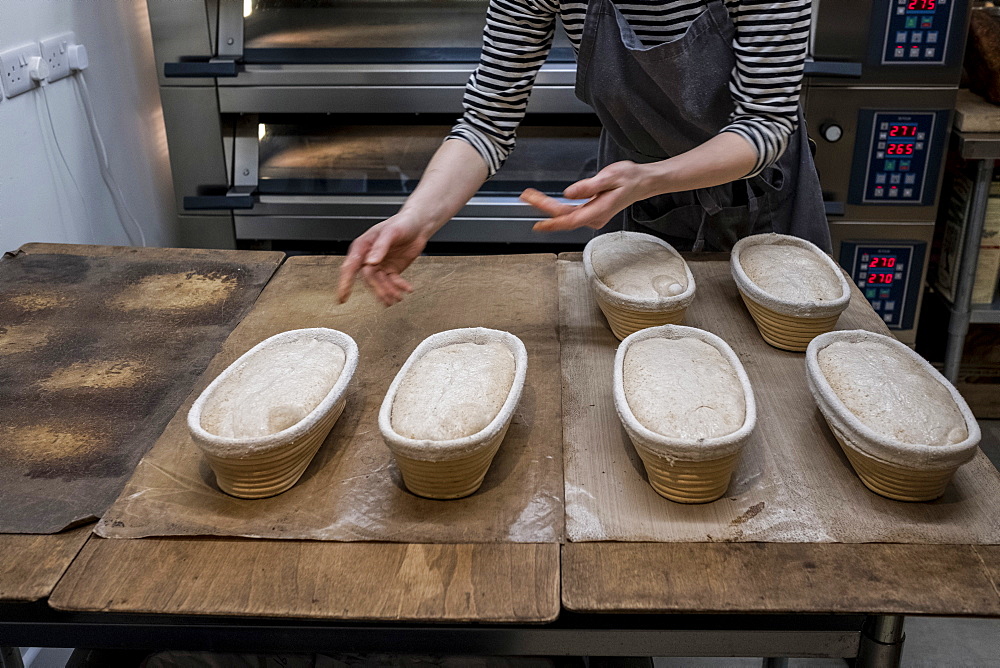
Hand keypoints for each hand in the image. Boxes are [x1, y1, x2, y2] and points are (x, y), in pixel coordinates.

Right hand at [337, 214, 427, 305]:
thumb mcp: (390, 232)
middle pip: (368, 278)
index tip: (342, 298)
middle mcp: (368, 257)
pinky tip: (407, 289)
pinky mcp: (391, 269)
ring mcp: (380, 264)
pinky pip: (392, 282)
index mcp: (362, 246)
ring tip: (398, 297)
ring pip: (379, 283)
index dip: (345, 283)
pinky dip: (399, 287)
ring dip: (388, 291)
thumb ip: (380, 247)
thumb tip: (370, 262)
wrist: (418, 225)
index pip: (350, 267)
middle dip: (378, 289)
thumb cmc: (402, 223)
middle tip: (388, 297)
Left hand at [522, 161, 653, 232]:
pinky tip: (546, 202)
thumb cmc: (629, 178)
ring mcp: (593, 216)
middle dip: (543, 207)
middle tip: (526, 196)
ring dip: (547, 207)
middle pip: (564, 217)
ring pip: (566, 215)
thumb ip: (588, 186)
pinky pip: (570, 212)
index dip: (553, 223)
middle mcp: (595, 217)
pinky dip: (557, 207)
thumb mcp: (609, 177)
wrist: (642, 182)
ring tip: (531, 196)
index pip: (571, 220)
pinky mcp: (591, 212)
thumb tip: (569, 193)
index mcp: (599, 210)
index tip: (538, 224)